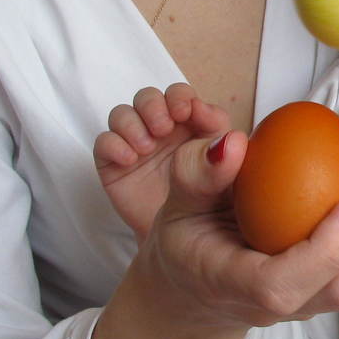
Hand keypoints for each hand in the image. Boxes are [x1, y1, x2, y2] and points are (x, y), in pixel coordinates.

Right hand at [91, 129, 338, 338]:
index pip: (283, 284)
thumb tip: (234, 142)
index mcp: (235, 286)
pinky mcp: (323, 293)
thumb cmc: (188, 243)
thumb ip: (197, 172)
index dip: (326, 250)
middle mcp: (278, 306)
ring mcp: (306, 305)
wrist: (193, 290)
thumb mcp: (176, 203)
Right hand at [94, 83, 232, 240]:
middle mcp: (162, 130)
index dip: (182, 98)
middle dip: (154, 106)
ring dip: (133, 123)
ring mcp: (136, 144)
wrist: (181, 241)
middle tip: (164, 127)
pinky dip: (114, 144)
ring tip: (147, 146)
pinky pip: (104, 142)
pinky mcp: (114, 163)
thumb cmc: (208, 205)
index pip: (183, 97)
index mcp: (192, 125)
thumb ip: (225, 160)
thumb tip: (233, 140)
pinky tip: (130, 159)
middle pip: (150, 98)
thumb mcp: (222, 182)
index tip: (187, 112)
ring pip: (123, 114)